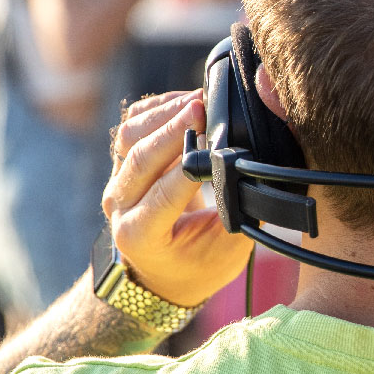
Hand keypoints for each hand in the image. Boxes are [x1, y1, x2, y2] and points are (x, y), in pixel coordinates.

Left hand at [101, 91, 252, 307]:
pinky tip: (187, 103)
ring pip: (129, 136)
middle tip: (203, 109)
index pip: (162, 195)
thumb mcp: (227, 249)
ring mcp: (118, 182)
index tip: (215, 146)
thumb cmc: (199, 263)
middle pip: (139, 159)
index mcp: (141, 236)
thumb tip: (255, 169)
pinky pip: (133, 125)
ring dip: (164, 114)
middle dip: (172, 130)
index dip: (188, 168)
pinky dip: (159, 108)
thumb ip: (238, 211)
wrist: (164, 271)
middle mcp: (121, 206)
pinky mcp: (123, 162)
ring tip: (198, 101)